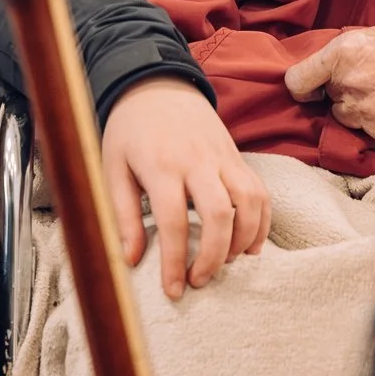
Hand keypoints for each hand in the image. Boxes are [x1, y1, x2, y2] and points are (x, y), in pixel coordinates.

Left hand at [100, 76, 272, 299]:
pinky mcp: (238, 157)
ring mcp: (223, 157)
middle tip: (200, 281)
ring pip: (250, 204)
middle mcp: (197, 161)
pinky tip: (249, 246)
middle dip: (214, 256)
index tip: (175, 290)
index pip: (173, 221)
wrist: (156, 86)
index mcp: (161, 165)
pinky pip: (261, 193)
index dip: (176, 261)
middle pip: (219, 215)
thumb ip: (122, 215)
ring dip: (243, 241)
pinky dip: (262, 223)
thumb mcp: (112, 168)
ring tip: (225, 264)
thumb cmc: (129, 132)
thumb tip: (130, 260)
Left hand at [281, 20, 374, 146]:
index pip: (296, 81)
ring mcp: (368, 114)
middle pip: (327, 96)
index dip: (303, 83)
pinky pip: (369, 130)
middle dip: (343, 88)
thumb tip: (333, 61)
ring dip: (360, 107)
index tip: (310, 84)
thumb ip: (354, 48)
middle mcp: (350, 85)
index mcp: (345, 53)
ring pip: (346, 115)